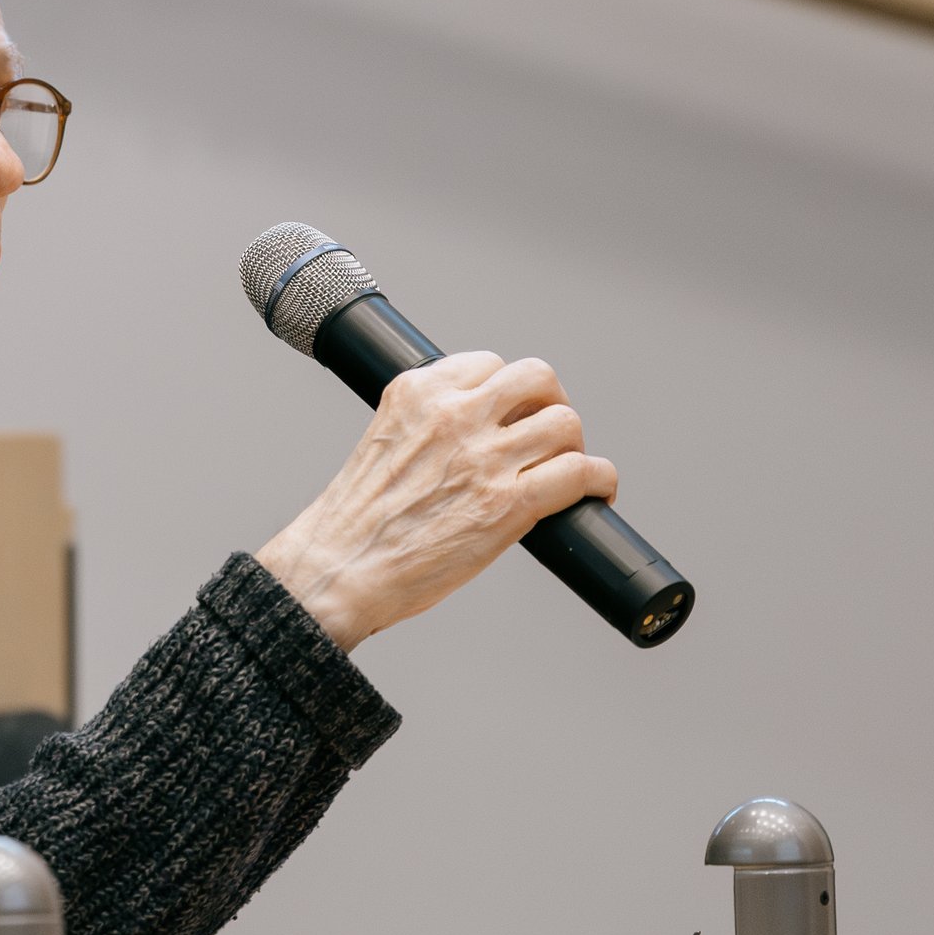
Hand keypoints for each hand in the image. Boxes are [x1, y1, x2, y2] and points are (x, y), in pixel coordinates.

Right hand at [256, 352, 617, 650]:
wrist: (336, 570)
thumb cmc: (353, 523)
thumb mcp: (383, 442)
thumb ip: (426, 426)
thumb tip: (473, 436)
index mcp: (417, 394)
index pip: (488, 364)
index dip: (508, 392)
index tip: (510, 414)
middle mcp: (453, 415)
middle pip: (537, 377)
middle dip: (550, 403)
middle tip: (545, 433)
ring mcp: (483, 458)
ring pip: (566, 422)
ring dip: (574, 445)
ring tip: (565, 468)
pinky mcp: (508, 505)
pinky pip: (579, 474)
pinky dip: (598, 481)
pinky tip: (594, 491)